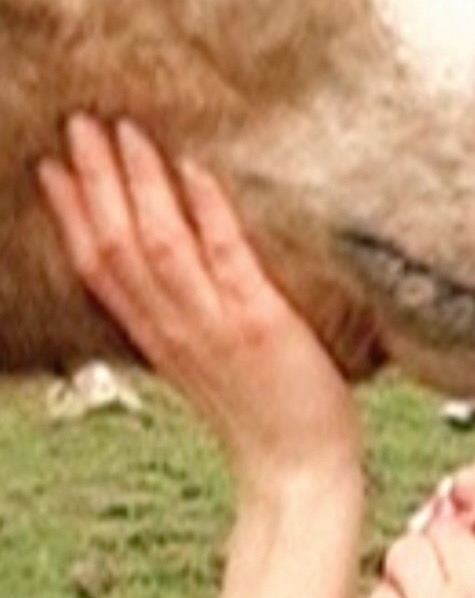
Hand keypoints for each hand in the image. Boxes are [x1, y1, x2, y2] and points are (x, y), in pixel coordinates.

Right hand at [37, 116, 360, 496]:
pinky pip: (228, 259)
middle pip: (116, 246)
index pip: (100, 268)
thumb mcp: (210, 368)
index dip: (72, 215)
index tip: (51, 166)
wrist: (300, 474)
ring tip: (125, 131)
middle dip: (94, 182)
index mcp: (159, 340)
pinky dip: (208, 213)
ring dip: (139, 184)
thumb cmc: (268, 420)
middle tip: (80, 123)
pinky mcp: (261, 325)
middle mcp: (176, 330)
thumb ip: (191, 325)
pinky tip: (195, 171)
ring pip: (158, 246)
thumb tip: (190, 280)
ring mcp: (215, 327)